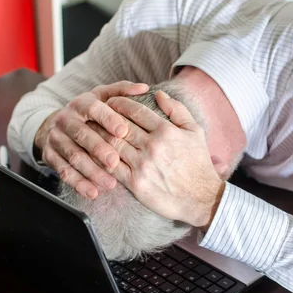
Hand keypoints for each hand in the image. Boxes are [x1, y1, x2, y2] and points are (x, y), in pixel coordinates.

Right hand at [34, 81, 148, 198]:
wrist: (53, 126)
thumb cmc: (87, 113)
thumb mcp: (101, 97)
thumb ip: (122, 92)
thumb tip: (144, 87)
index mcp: (80, 104)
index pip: (93, 108)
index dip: (108, 119)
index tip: (123, 131)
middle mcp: (65, 119)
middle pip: (81, 134)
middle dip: (98, 148)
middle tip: (115, 161)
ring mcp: (56, 139)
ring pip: (73, 156)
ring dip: (91, 171)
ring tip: (110, 183)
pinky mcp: (50, 156)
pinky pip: (63, 172)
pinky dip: (78, 183)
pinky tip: (93, 192)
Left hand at [89, 91, 224, 227]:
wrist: (201, 199)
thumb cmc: (198, 163)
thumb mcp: (195, 132)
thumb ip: (177, 110)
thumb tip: (159, 94)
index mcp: (166, 131)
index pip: (135, 110)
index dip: (120, 103)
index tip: (111, 102)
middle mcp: (153, 146)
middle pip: (120, 126)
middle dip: (104, 118)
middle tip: (94, 114)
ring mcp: (143, 165)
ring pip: (113, 144)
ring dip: (99, 136)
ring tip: (91, 131)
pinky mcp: (136, 183)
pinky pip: (112, 167)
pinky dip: (101, 159)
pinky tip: (95, 154)